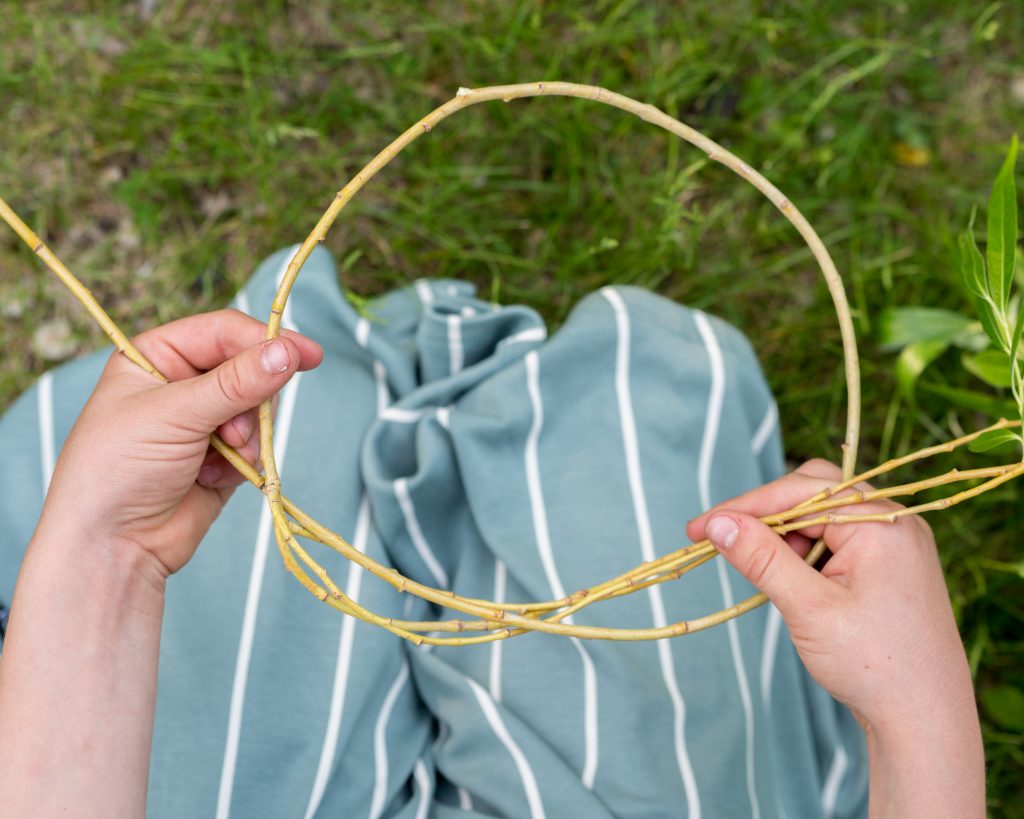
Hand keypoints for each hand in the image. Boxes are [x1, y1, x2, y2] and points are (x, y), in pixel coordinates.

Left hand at [37, 309, 322, 577]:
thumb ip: (238, 382)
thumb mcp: (176, 413)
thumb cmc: (119, 468)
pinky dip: (244, 463)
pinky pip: (256, 446)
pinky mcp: (221, 458)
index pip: (224, 332)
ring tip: (221, 458)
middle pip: (249, 369)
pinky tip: (211, 479)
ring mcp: (202, 422)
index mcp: (156, 357)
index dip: (265, 341)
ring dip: (248, 437)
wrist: (112, 546)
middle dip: (251, 402)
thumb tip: (288, 353)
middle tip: (234, 431)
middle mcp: (180, 383)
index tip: (307, 356)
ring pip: (257, 410)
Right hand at [686, 459, 983, 816]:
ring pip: (824, 520)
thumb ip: (762, 559)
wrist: (927, 722)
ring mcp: (896, 545)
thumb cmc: (873, 666)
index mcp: (882, 524)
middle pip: (814, 495)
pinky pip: (839, 542)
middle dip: (767, 519)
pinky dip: (808, 558)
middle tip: (728, 546)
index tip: (697, 530)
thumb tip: (717, 523)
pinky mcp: (891, 568)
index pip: (800, 491)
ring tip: (770, 581)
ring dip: (787, 541)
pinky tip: (795, 587)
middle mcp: (895, 524)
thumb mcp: (809, 608)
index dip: (744, 507)